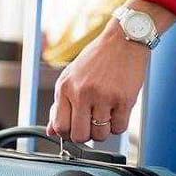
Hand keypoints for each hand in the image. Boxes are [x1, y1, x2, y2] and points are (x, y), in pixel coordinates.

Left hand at [46, 0, 175, 142]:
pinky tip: (117, 111)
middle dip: (86, 136)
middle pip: (79, 136)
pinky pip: (119, 129)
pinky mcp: (123, 99)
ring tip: (106, 115)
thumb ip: (60, 105)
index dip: (67, 134)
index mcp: (65, 87)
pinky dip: (118, 125)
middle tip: (92, 125)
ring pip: (100, 136)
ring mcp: (103, 96)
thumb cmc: (97, 58)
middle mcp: (82, 92)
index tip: (75, 129)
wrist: (124, 40)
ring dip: (104, 131)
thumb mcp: (71, 77)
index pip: (60, 127)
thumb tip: (51, 131)